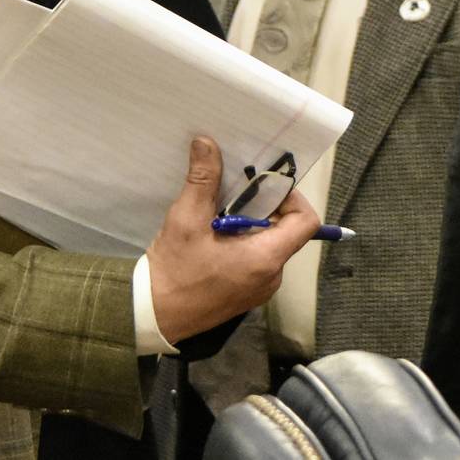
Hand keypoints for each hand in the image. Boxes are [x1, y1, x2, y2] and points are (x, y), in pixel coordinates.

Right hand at [146, 137, 318, 344]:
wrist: (153, 316)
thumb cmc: (173, 272)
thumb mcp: (186, 219)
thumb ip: (203, 179)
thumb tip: (206, 142)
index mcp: (266, 258)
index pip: (306, 221)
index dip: (291, 197)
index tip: (262, 187)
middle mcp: (272, 276)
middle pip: (288, 230)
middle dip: (264, 206)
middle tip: (236, 192)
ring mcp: (260, 288)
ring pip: (271, 244)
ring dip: (251, 224)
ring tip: (221, 212)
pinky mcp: (247, 293)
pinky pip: (258, 259)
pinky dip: (244, 242)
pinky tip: (216, 234)